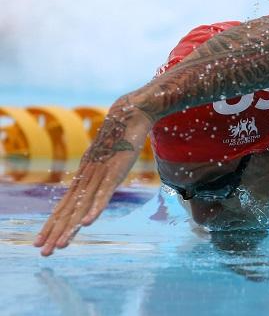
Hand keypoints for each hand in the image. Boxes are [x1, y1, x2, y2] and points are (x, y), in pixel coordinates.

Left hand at [34, 102, 151, 255]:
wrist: (127, 117)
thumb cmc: (118, 140)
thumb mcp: (106, 162)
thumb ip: (100, 177)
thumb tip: (96, 189)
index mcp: (83, 178)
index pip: (64, 206)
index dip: (52, 225)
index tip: (40, 242)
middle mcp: (86, 179)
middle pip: (68, 210)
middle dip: (55, 232)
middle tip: (43, 252)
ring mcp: (99, 175)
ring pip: (83, 206)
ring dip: (71, 227)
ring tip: (61, 245)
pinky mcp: (114, 172)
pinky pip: (104, 193)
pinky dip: (96, 208)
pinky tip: (88, 223)